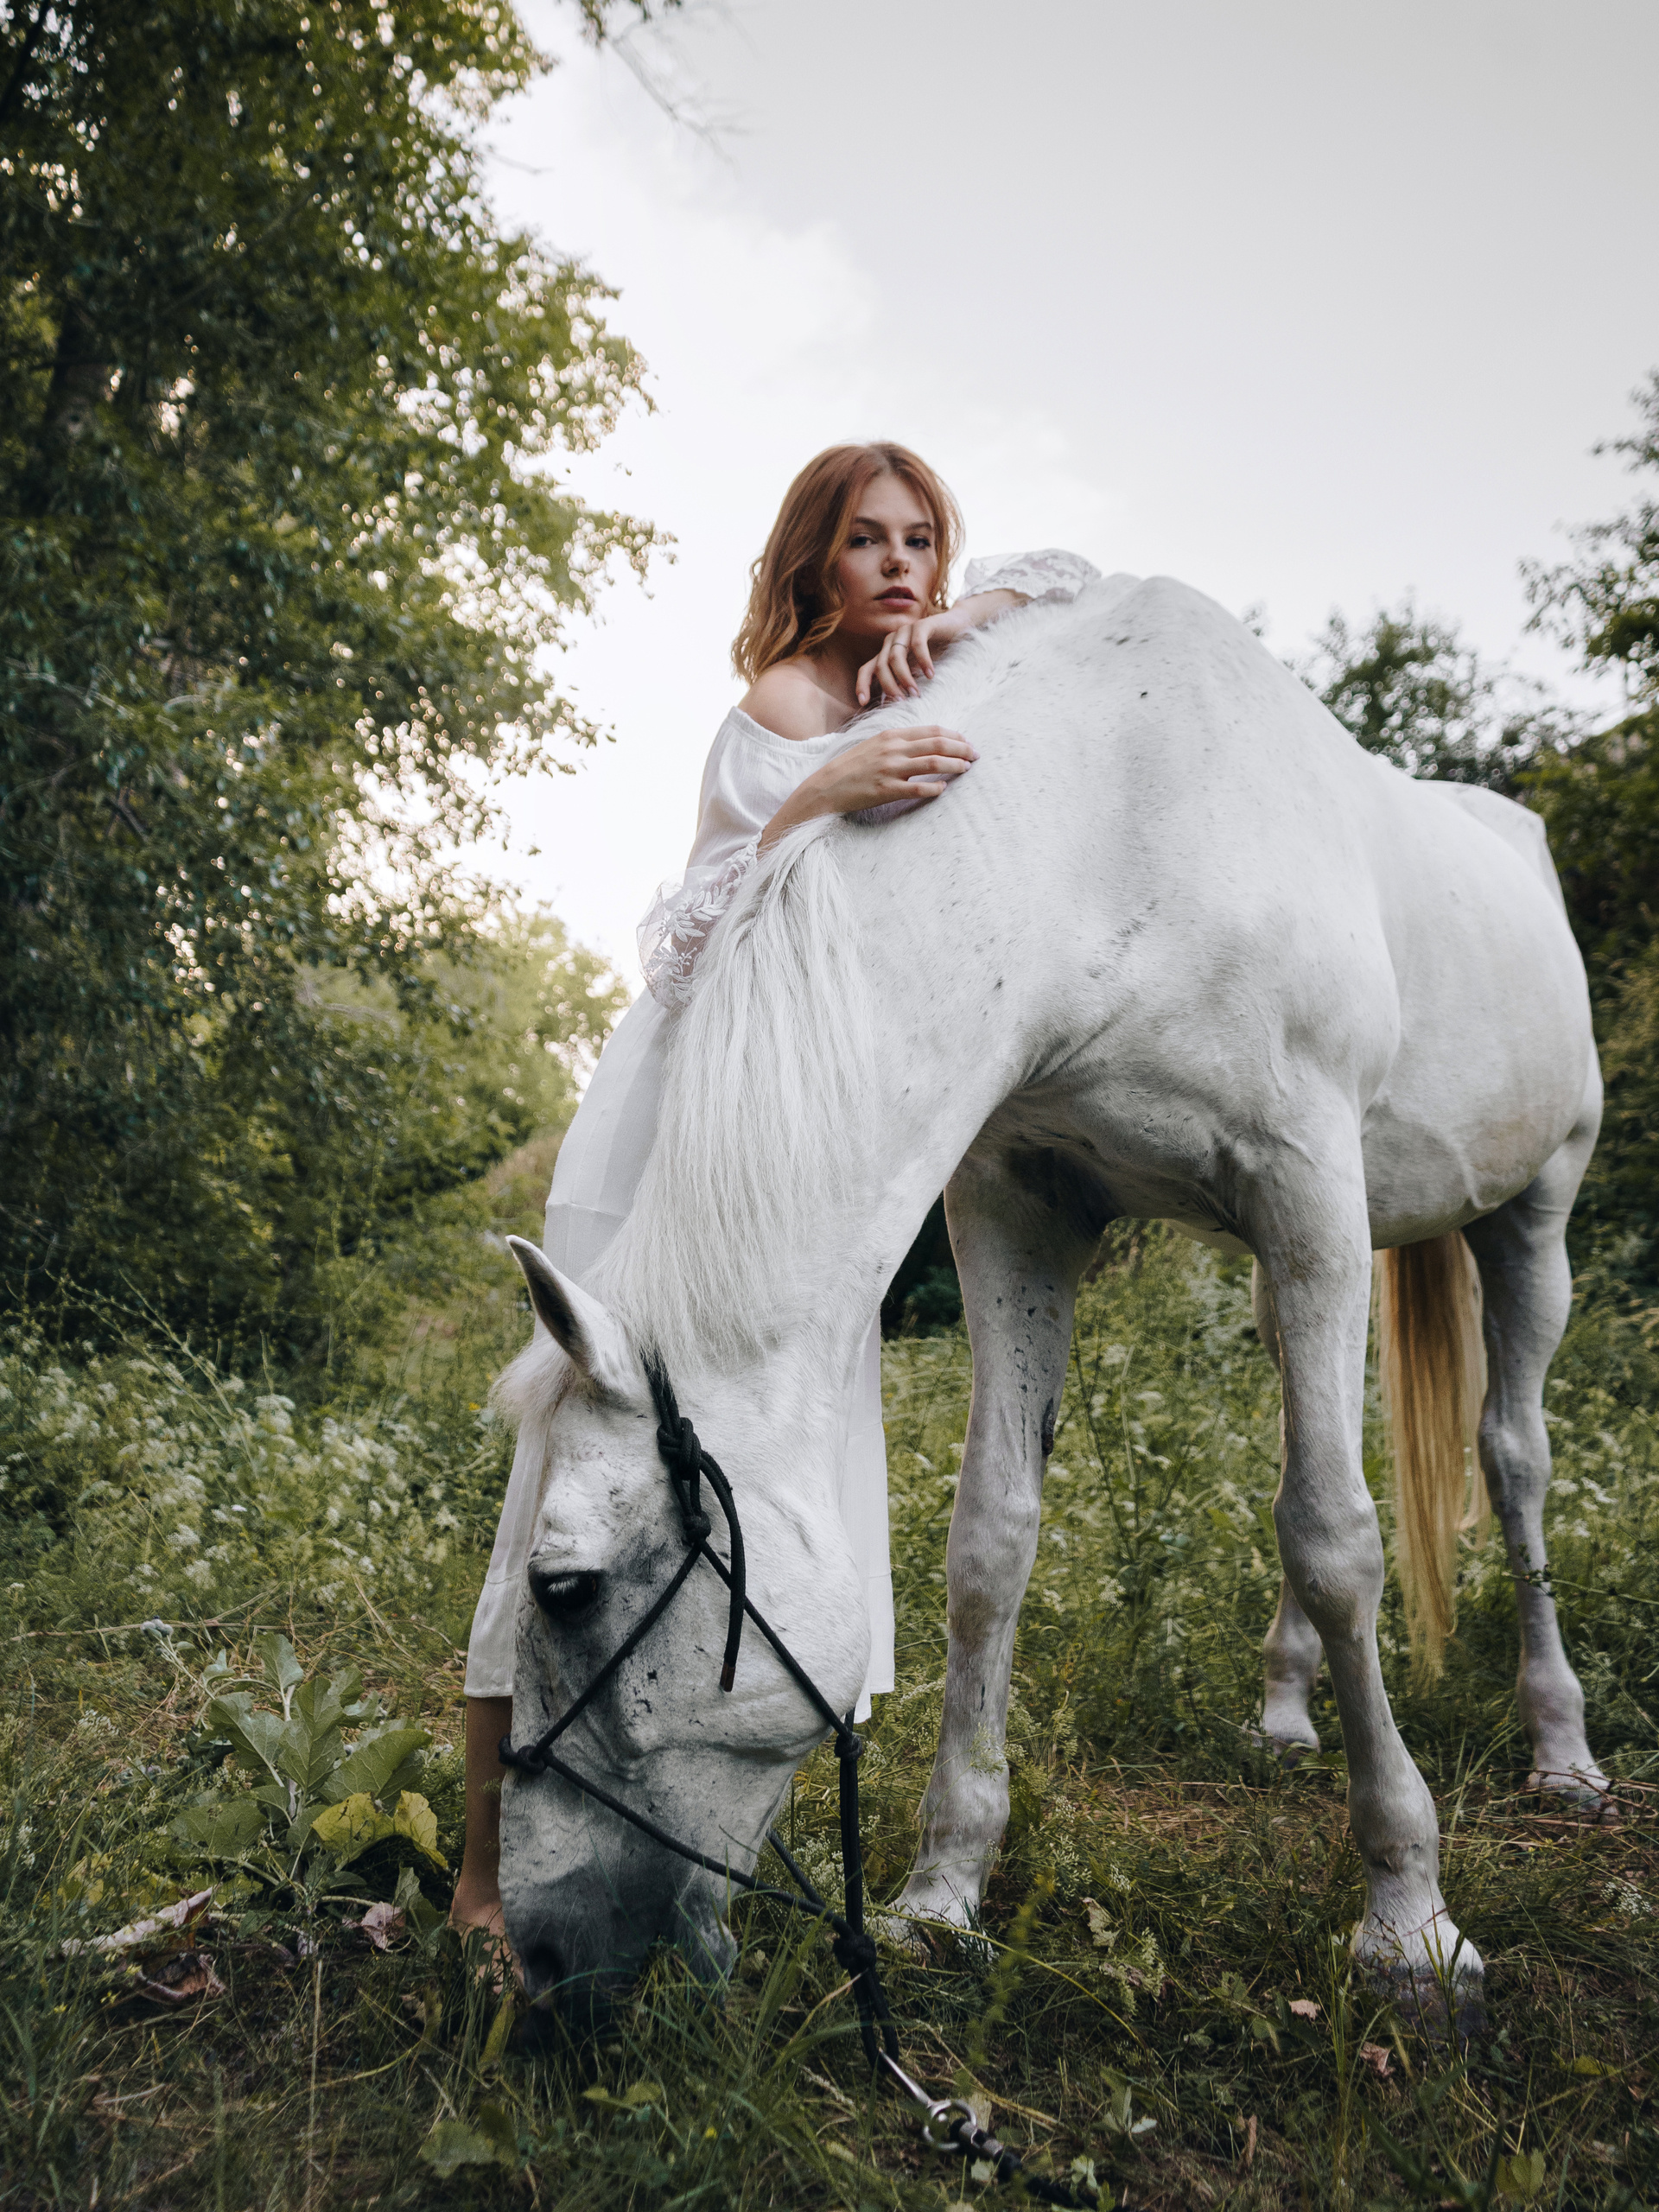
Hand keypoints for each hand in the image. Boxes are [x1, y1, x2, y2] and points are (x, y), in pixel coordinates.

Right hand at [760, 725, 976, 848]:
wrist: (826, 786)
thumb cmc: (851, 766)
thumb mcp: (874, 745)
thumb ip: (899, 742)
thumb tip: (926, 743)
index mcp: (891, 735)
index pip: (931, 730)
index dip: (954, 735)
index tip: (967, 742)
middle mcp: (893, 749)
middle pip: (938, 744)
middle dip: (961, 748)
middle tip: (975, 755)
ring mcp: (890, 769)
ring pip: (933, 764)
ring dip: (955, 766)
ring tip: (966, 769)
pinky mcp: (886, 790)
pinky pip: (918, 788)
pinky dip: (935, 788)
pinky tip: (943, 789)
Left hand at [855, 609, 970, 705]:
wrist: (958, 628)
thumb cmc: (937, 654)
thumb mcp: (917, 673)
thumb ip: (905, 685)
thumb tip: (895, 708)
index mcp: (887, 653)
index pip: (867, 669)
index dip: (862, 685)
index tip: (863, 703)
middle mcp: (892, 641)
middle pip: (880, 666)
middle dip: (889, 686)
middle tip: (902, 702)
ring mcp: (905, 631)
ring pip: (895, 656)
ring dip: (904, 677)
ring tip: (916, 693)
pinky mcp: (922, 625)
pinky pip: (918, 644)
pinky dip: (923, 661)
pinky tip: (931, 675)